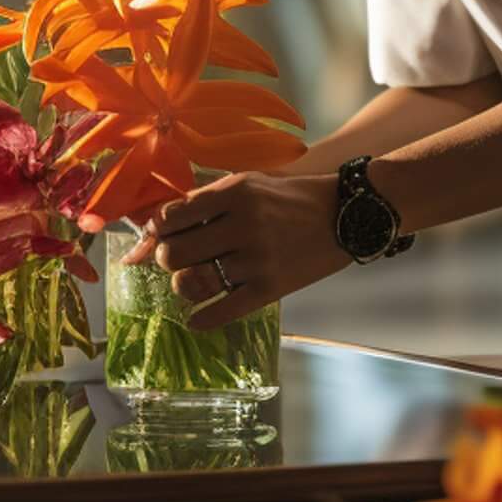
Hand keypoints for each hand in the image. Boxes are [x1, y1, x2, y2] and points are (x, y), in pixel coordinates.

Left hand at [122, 171, 345, 328]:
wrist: (347, 214)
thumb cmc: (291, 196)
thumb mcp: (249, 182)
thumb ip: (205, 198)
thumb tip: (154, 223)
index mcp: (235, 192)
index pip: (172, 216)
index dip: (156, 229)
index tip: (158, 234)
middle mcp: (243, 224)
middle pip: (176, 252)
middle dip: (166, 258)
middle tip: (174, 258)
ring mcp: (257, 258)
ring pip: (193, 283)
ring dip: (182, 286)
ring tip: (190, 280)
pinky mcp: (271, 287)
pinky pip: (223, 311)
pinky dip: (202, 319)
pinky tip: (195, 318)